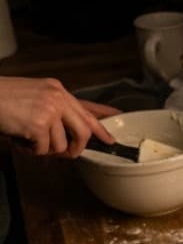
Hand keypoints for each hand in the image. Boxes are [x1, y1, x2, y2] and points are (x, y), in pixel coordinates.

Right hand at [0, 76, 120, 157]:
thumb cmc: (3, 98)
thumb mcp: (35, 96)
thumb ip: (55, 110)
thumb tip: (71, 131)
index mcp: (57, 90)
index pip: (87, 110)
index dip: (101, 126)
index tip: (110, 139)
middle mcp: (57, 98)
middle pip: (83, 131)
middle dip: (77, 148)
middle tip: (68, 154)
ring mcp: (49, 110)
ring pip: (62, 144)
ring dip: (46, 150)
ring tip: (29, 140)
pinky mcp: (38, 124)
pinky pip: (44, 149)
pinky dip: (31, 151)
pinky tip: (20, 140)